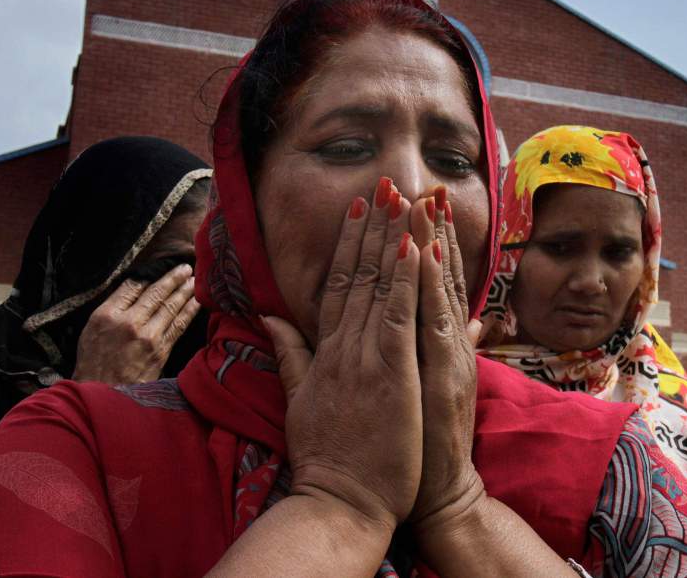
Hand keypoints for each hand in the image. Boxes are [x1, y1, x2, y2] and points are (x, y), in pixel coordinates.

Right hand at [73, 264, 198, 383]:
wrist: (103, 394)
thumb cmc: (93, 364)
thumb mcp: (90, 331)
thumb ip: (111, 310)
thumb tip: (133, 291)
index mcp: (107, 314)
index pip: (132, 286)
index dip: (149, 275)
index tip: (160, 267)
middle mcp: (129, 322)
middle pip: (155, 293)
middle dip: (172, 278)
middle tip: (185, 267)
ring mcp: (147, 336)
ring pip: (170, 306)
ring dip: (184, 290)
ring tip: (193, 279)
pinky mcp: (161, 350)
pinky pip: (179, 325)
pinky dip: (189, 311)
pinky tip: (196, 301)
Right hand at [263, 178, 422, 531]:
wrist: (339, 502)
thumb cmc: (327, 457)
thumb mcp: (299, 400)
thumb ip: (290, 355)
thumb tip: (271, 318)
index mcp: (326, 352)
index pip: (337, 285)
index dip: (349, 244)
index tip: (358, 207)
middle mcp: (343, 347)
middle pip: (358, 275)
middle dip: (372, 227)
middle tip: (383, 183)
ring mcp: (365, 358)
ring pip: (379, 286)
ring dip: (392, 239)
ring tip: (403, 198)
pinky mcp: (390, 374)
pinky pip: (398, 316)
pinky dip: (407, 281)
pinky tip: (415, 247)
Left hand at [408, 187, 485, 531]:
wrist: (440, 492)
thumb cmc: (424, 443)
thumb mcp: (428, 386)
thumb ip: (440, 347)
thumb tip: (458, 318)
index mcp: (435, 343)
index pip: (427, 282)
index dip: (422, 242)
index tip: (412, 202)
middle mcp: (445, 343)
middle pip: (435, 276)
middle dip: (428, 229)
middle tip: (422, 184)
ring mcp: (446, 357)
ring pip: (436, 288)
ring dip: (430, 242)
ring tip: (423, 202)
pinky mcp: (442, 376)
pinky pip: (434, 322)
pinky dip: (429, 286)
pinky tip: (426, 254)